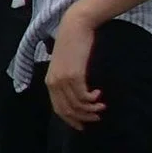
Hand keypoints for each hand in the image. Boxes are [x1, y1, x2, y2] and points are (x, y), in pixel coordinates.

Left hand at [46, 8, 104, 129]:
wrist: (75, 26)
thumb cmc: (73, 44)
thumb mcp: (66, 64)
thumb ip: (67, 79)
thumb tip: (78, 94)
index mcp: (50, 82)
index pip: (58, 109)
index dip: (70, 120)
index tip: (83, 126)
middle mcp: (54, 83)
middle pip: (67, 110)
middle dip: (82, 118)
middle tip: (96, 117)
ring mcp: (63, 80)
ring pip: (76, 105)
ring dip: (91, 110)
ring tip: (102, 106)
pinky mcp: (74, 75)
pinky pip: (83, 96)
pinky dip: (92, 100)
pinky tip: (99, 94)